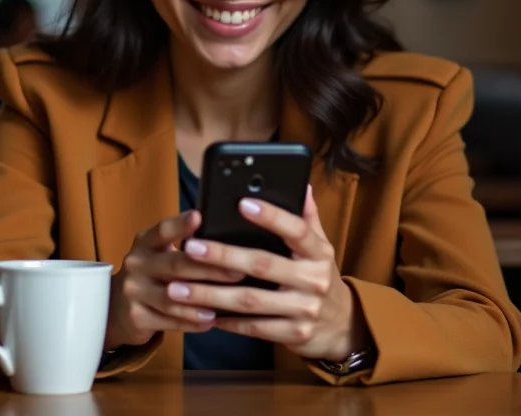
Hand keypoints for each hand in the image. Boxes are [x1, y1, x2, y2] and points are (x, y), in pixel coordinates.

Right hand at [105, 210, 242, 349]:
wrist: (115, 307)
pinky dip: (192, 322)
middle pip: (174, 265)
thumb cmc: (151, 274)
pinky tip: (211, 320)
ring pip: (173, 297)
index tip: (199, 217)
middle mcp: (136, 263)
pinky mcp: (136, 317)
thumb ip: (183, 244)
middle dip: (209, 268)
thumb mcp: (158, 253)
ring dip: (202, 299)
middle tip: (237, 270)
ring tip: (228, 300)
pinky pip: (170, 321)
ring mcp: (134, 291)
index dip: (180, 224)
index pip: (162, 230)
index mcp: (145, 242)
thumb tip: (222, 234)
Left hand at [170, 186, 368, 361]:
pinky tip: (202, 312)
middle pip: (263, 264)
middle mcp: (314, 280)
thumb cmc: (318, 275)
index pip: (296, 230)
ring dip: (211, 294)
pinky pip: (254, 328)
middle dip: (223, 256)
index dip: (270, 216)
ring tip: (178, 288)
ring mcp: (304, 310)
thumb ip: (306, 217)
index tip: (241, 203)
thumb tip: (300, 184)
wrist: (342, 325)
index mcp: (319, 252)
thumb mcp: (320, 246)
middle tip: (190, 247)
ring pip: (251, 301)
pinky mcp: (294, 335)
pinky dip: (227, 321)